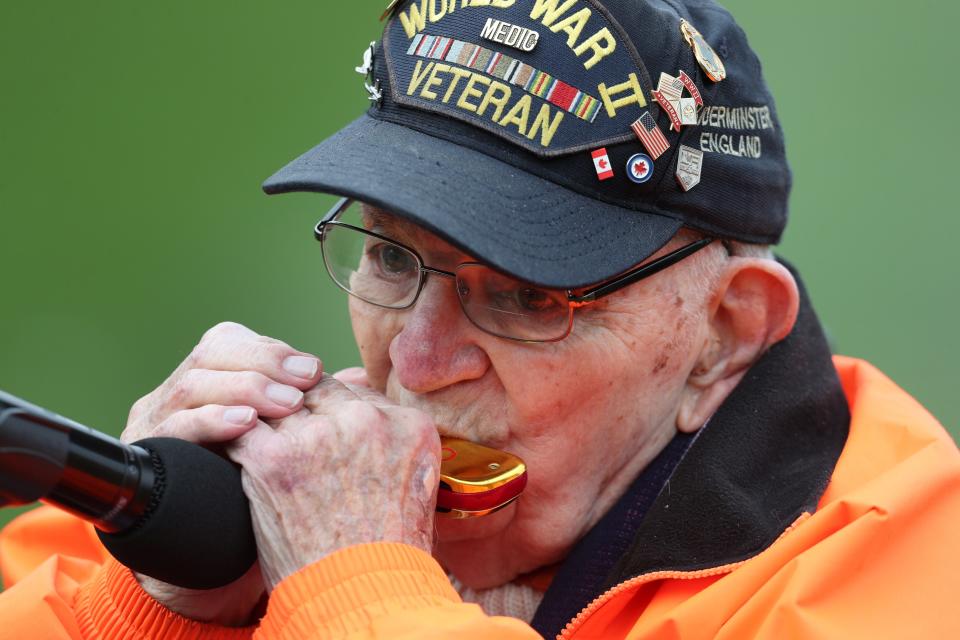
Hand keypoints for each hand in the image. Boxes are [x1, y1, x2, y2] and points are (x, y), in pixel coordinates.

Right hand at [121, 321, 322, 624]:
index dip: (272, 351)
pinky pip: (172, 428)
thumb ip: (315, 415)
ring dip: (244, 389)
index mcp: (210, 384)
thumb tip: (360, 379)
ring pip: (192, 384)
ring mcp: (155, 425)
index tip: (314, 369)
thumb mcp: (289, 453)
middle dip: (263, 363)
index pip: (235, 343)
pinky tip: (245, 426)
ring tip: (287, 405)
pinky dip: (211, 421)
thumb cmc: (262, 507)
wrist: (210, 575)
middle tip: (306, 381)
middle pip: (212, 353)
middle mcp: (176, 397)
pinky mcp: (144, 460)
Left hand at [227, 374, 440, 590]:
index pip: (358, 391)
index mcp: (410, 427)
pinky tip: (228, 452)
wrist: (362, 602)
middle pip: (317, 389)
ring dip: (266, 423)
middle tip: (284, 436)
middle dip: (299, 408)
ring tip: (255, 444)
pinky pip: (241, 428)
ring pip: (277, 402)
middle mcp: (368, 421)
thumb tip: (371, 421)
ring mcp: (319, 435)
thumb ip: (395, 449)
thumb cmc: (389, 558)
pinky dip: (231, 439)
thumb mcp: (415, 492)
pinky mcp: (274, 458)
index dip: (333, 410)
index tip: (319, 428)